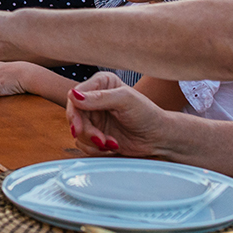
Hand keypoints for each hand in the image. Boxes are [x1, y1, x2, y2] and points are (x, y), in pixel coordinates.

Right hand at [65, 73, 180, 157]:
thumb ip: (99, 97)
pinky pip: (84, 143)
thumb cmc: (146, 113)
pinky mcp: (97, 134)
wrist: (159, 137)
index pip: (75, 95)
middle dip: (85, 130)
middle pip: (74, 115)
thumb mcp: (125, 100)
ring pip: (78, 131)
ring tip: (111, 144)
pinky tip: (112, 147)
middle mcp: (95, 98)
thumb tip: (73, 96)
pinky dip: (95, 149)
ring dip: (92, 141)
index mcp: (101, 83)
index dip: (74, 112)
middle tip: (99, 140)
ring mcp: (95, 117)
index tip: (79, 127)